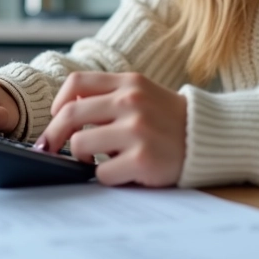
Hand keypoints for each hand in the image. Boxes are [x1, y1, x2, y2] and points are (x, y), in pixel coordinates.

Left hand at [34, 72, 186, 186]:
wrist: (208, 139)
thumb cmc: (168, 120)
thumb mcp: (143, 94)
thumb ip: (109, 96)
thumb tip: (63, 112)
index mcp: (129, 83)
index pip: (77, 83)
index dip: (59, 102)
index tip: (57, 117)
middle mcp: (131, 102)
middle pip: (70, 115)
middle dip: (53, 135)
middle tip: (50, 148)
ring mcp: (137, 130)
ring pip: (79, 144)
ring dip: (81, 156)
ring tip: (95, 159)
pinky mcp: (142, 159)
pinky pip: (101, 172)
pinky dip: (104, 176)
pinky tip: (119, 172)